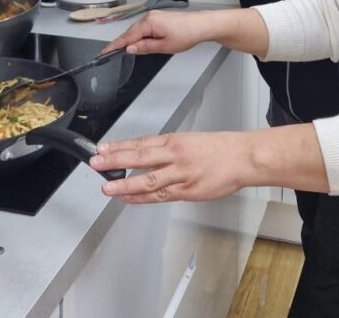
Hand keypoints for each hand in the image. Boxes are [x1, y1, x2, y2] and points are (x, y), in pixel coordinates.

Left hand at [90, 131, 253, 202]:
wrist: (243, 158)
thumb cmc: (220, 149)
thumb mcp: (191, 140)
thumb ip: (169, 150)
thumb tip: (148, 155)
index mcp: (175, 140)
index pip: (141, 142)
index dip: (120, 146)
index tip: (103, 148)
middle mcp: (175, 155)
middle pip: (140, 157)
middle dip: (115, 160)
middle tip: (96, 162)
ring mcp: (181, 174)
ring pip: (148, 179)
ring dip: (124, 184)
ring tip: (106, 188)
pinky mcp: (188, 191)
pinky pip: (161, 195)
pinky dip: (143, 197)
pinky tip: (129, 198)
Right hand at [101, 10, 213, 55]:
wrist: (202, 25)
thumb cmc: (186, 34)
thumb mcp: (164, 46)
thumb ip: (145, 47)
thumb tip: (130, 49)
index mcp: (148, 22)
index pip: (127, 36)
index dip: (115, 45)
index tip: (104, 52)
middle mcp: (149, 16)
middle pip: (130, 32)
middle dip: (123, 44)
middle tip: (112, 55)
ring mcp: (154, 16)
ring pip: (137, 30)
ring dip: (133, 40)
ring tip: (129, 52)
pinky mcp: (159, 17)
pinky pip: (144, 27)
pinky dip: (140, 36)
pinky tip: (141, 43)